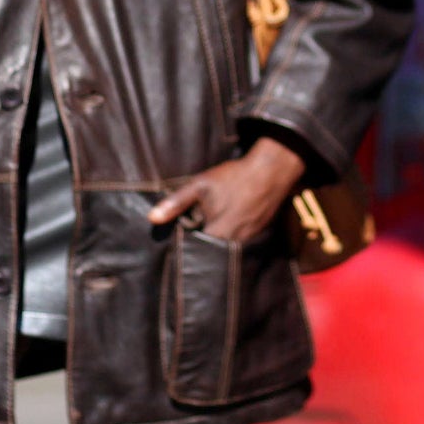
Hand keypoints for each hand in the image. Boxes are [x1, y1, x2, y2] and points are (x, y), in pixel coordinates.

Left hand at [147, 137, 306, 242]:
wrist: (270, 171)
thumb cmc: (233, 177)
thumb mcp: (200, 185)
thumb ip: (176, 203)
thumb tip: (152, 218)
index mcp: (217, 235)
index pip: (193, 251)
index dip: (184, 245)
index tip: (177, 238)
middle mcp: (234, 244)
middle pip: (210, 252)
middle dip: (200, 245)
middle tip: (194, 229)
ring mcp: (248, 240)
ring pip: (226, 248)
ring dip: (216, 241)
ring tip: (210, 225)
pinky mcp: (257, 233)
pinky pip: (239, 242)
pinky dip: (231, 236)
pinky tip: (228, 221)